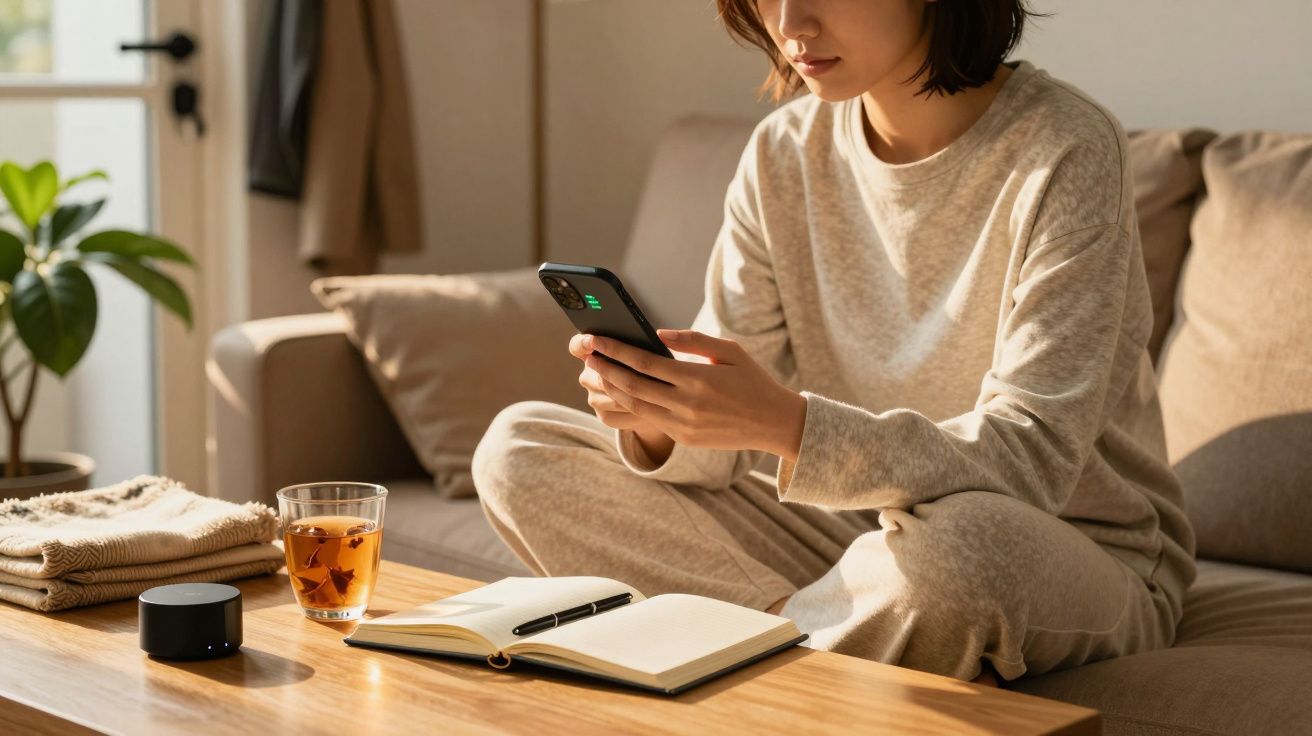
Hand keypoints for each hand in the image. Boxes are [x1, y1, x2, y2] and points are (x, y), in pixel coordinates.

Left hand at [581, 329, 806, 461]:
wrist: (773, 423)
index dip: (615, 350)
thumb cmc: (752, 380)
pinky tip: (618, 394)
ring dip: (612, 389)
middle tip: (587, 355)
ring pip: (635, 407)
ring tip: (596, 374)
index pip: (644, 362)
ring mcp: (684, 425)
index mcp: (698, 378)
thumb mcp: (729, 350)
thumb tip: (656, 333)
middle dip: (605, 369)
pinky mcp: (684, 439)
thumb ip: (692, 340)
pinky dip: (629, 407)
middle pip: (632, 386)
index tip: (595, 340)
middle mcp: (687, 404)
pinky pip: (649, 421)